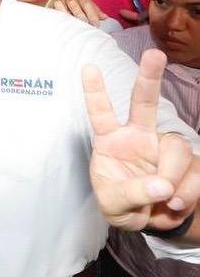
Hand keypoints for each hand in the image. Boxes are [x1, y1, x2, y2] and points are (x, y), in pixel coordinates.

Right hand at [45, 0, 106, 26]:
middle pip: (74, 4)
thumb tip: (105, 18)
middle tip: (86, 26)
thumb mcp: (85, 6)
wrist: (54, 4)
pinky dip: (62, 19)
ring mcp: (59, 0)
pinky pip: (56, 13)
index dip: (92, 14)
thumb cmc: (73, 6)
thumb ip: (95, 11)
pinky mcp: (51, 7)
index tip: (96, 25)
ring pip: (64, 9)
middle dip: (81, 16)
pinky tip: (67, 25)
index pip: (86, 3)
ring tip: (76, 26)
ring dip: (70, 18)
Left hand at [84, 49, 199, 231]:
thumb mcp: (114, 205)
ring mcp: (164, 148)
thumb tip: (162, 185)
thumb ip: (132, 194)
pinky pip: (196, 171)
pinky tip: (176, 204)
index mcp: (111, 141)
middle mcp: (138, 137)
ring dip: (173, 176)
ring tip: (166, 200)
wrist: (148, 222)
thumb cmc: (121, 203)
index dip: (94, 91)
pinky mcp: (189, 164)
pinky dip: (189, 192)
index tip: (87, 67)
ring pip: (177, 148)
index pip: (100, 113)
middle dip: (149, 77)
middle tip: (154, 54)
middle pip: (144, 102)